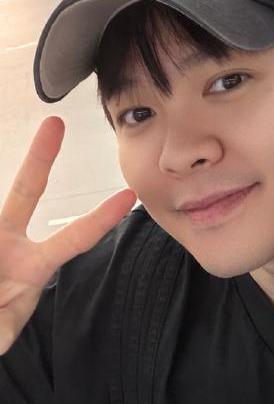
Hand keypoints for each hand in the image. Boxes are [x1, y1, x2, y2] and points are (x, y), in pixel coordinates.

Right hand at [0, 116, 135, 353]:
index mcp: (32, 267)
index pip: (74, 238)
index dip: (101, 218)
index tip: (130, 196)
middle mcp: (8, 242)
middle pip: (25, 190)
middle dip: (41, 156)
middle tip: (56, 122)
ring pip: (2, 207)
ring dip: (0, 262)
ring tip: (0, 281)